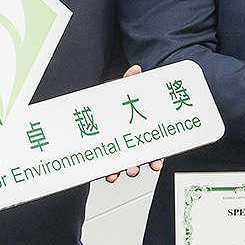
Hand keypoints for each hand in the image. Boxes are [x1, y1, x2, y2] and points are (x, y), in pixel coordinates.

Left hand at [106, 65, 164, 181]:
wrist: (87, 109)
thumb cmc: (108, 102)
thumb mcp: (119, 91)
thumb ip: (128, 82)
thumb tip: (136, 70)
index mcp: (138, 128)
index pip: (151, 144)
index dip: (156, 156)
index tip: (157, 162)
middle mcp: (130, 141)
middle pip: (139, 157)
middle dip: (140, 165)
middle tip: (137, 167)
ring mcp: (117, 148)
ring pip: (125, 164)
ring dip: (126, 169)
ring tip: (124, 170)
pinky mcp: (104, 154)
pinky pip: (108, 166)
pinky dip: (109, 172)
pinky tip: (109, 174)